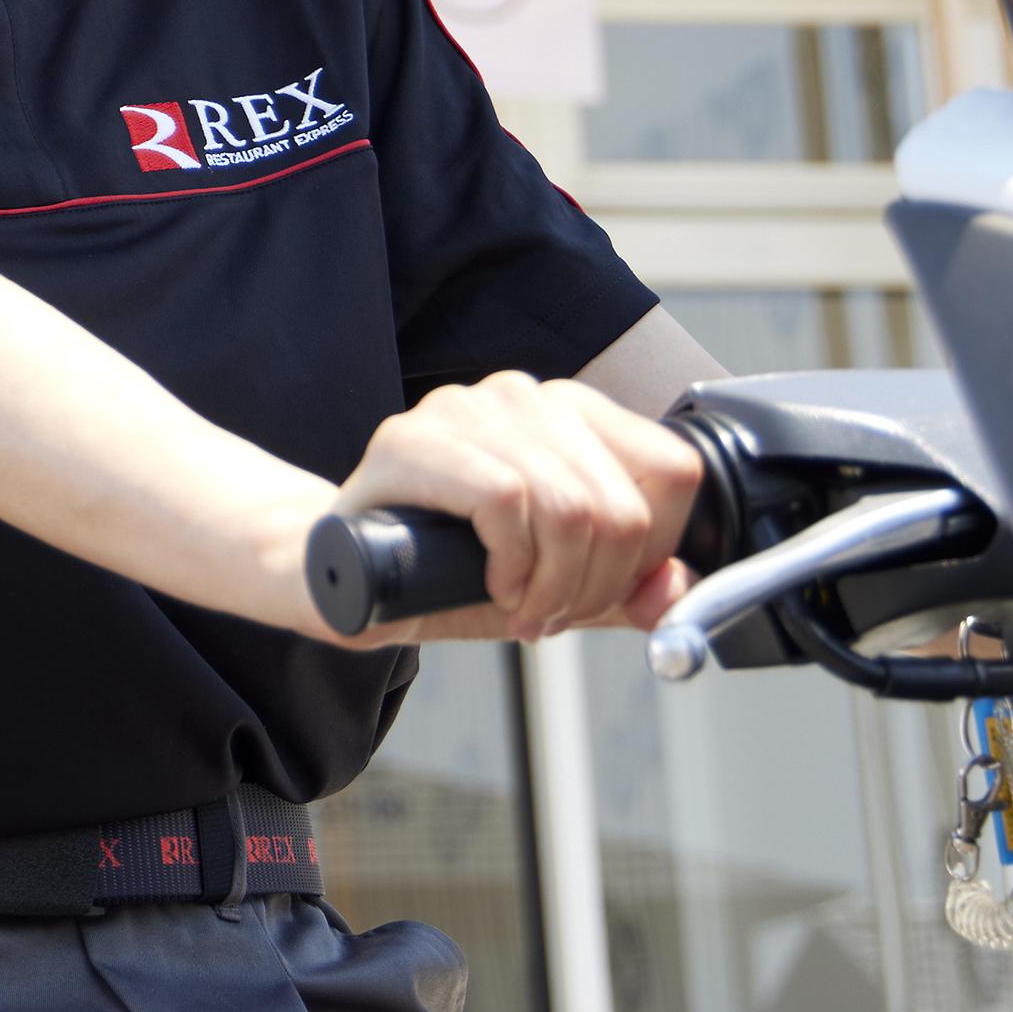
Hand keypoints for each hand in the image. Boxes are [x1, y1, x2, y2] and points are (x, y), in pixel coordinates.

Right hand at [326, 372, 702, 642]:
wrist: (336, 571)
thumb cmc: (445, 568)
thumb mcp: (555, 584)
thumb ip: (622, 589)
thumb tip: (676, 592)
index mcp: (568, 413)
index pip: (671, 468)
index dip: (656, 548)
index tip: (608, 590)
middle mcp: (520, 395)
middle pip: (622, 504)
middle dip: (597, 587)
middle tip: (552, 616)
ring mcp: (462, 409)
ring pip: (570, 506)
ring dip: (553, 587)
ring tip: (519, 607)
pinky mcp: (410, 441)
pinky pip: (506, 502)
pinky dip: (511, 565)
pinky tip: (489, 582)